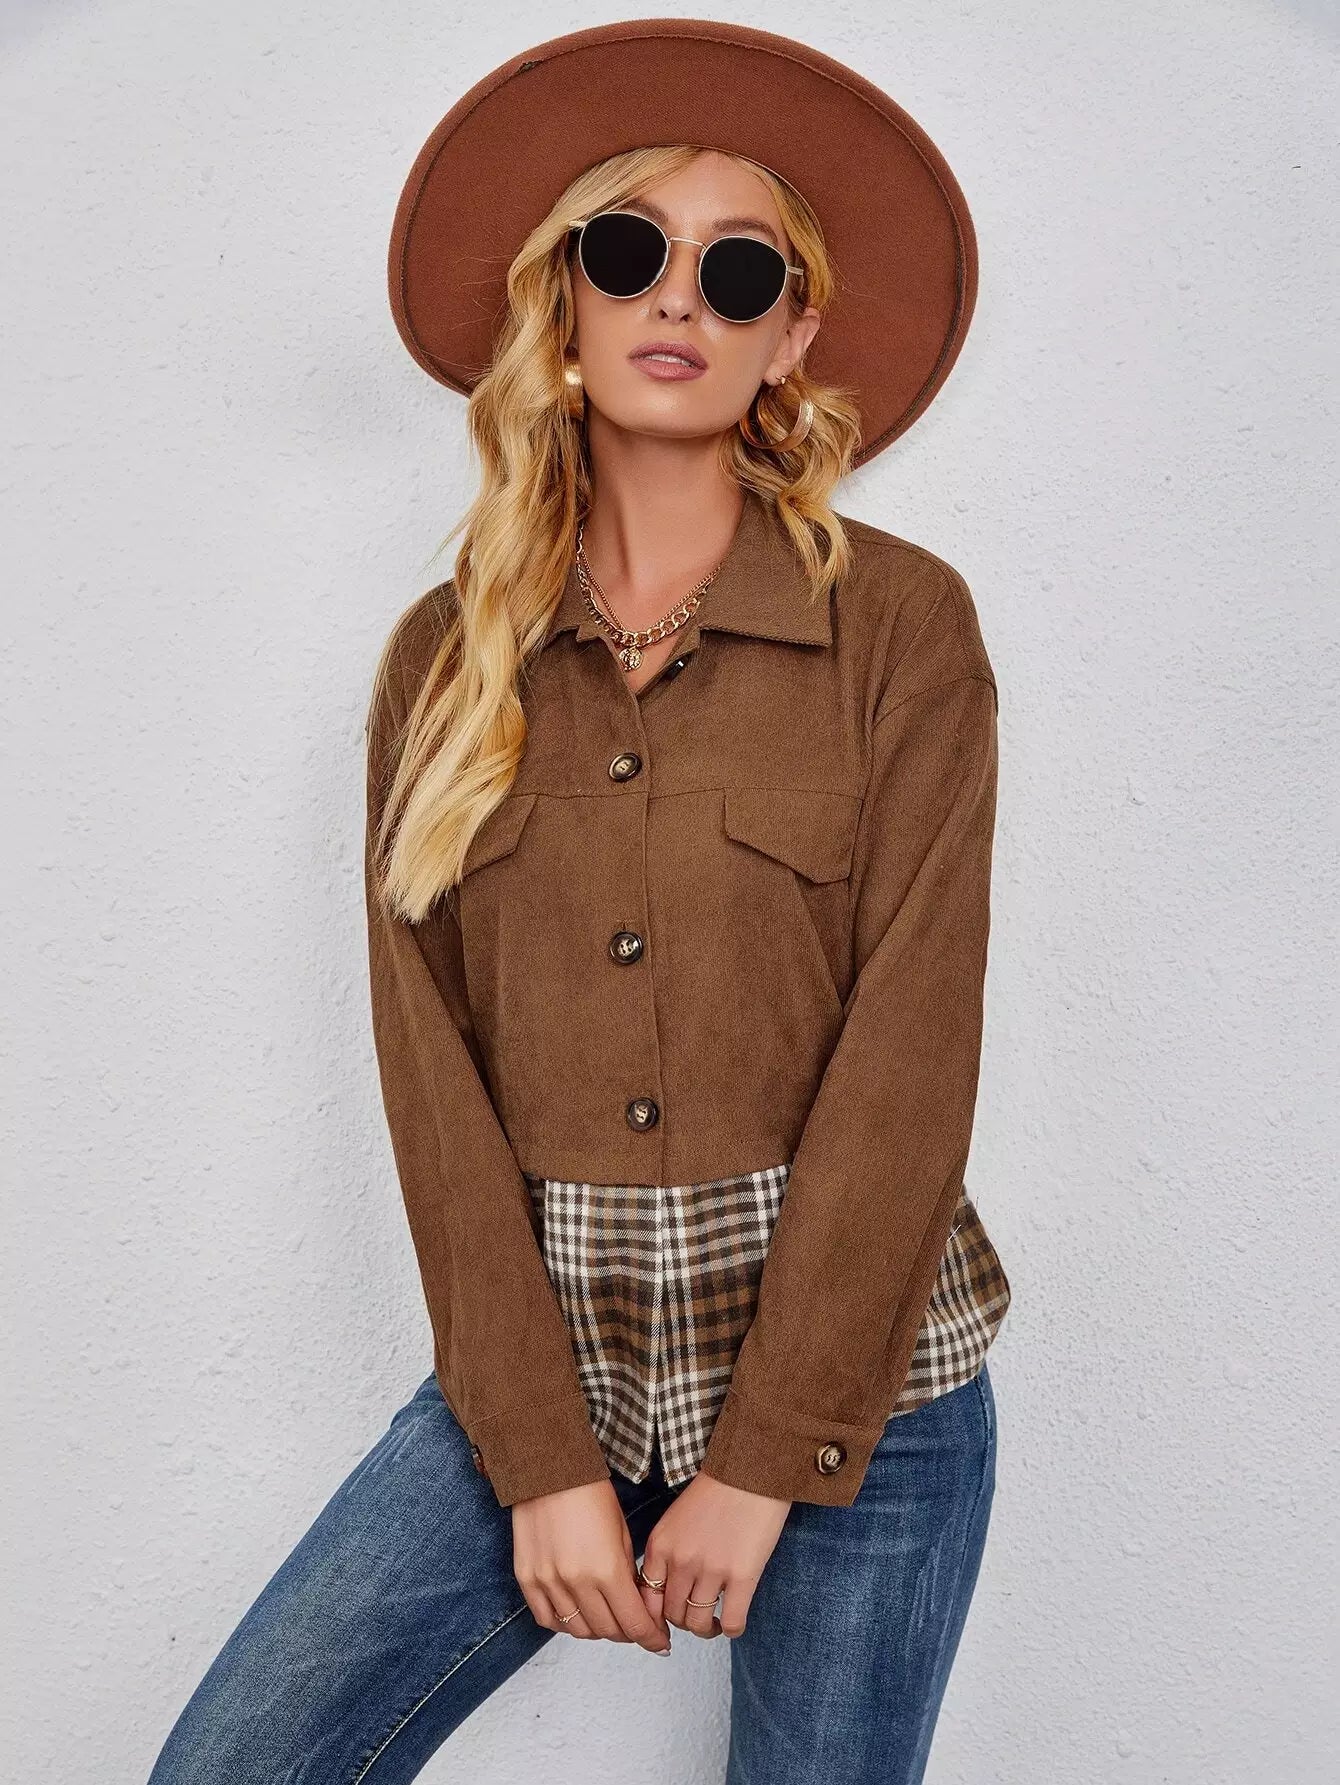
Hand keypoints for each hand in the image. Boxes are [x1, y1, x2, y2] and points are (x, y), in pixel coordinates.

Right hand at [512, 1478, 672, 1653]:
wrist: (548, 1472)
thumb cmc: (590, 1494)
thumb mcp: (621, 1533)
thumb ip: (627, 1574)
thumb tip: (636, 1605)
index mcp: (607, 1569)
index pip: (634, 1623)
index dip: (651, 1638)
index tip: (660, 1642)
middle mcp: (577, 1582)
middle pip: (608, 1631)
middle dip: (628, 1633)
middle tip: (636, 1626)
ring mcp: (549, 1583)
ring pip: (578, 1630)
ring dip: (598, 1630)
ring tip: (608, 1619)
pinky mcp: (527, 1579)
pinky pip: (548, 1619)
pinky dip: (565, 1623)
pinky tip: (577, 1613)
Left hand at [638, 1468, 790, 1638]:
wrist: (750, 1471)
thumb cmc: (715, 1491)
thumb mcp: (675, 1518)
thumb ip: (666, 1551)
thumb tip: (663, 1588)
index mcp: (661, 1545)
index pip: (646, 1599)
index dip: (655, 1617)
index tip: (667, 1619)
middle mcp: (681, 1561)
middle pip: (672, 1614)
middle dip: (683, 1621)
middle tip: (696, 1616)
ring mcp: (711, 1570)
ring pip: (698, 1624)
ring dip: (706, 1629)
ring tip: (715, 1622)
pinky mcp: (743, 1576)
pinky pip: (733, 1622)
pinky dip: (732, 1629)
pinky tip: (733, 1621)